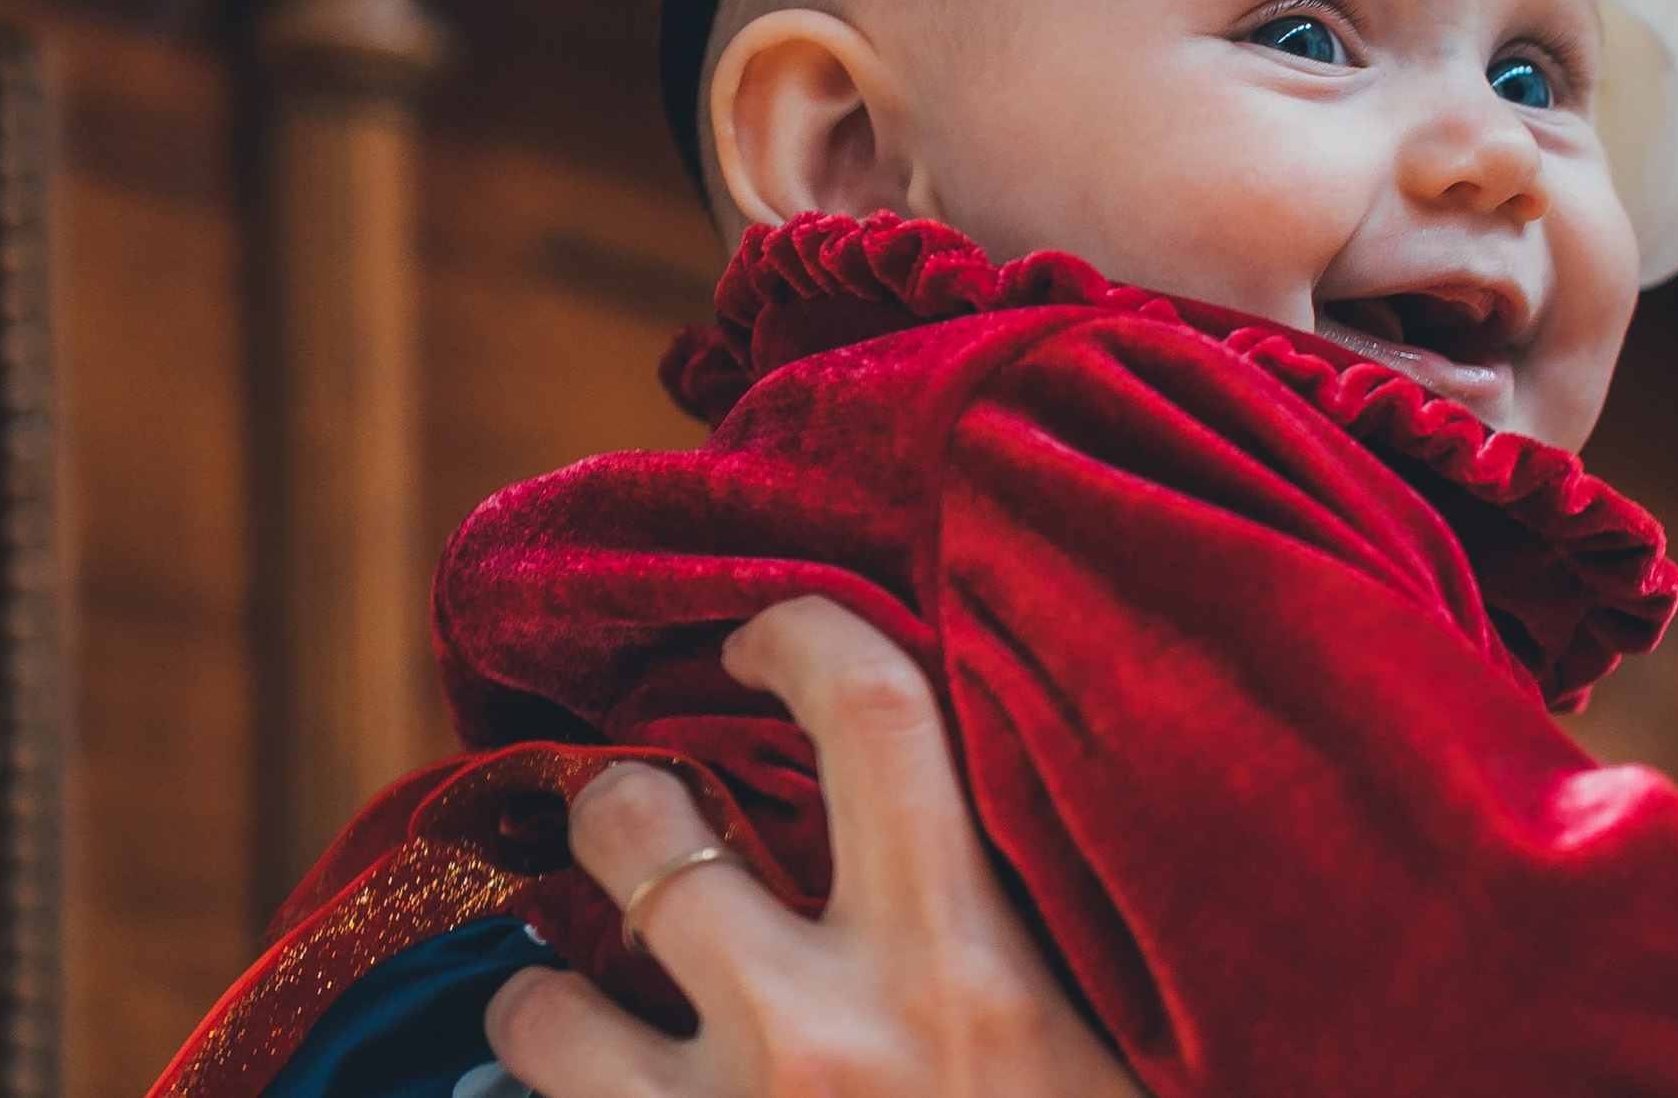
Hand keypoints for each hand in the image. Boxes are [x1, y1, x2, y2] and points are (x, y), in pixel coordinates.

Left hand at [482, 597, 1143, 1097]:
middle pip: (649, 832)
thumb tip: (990, 815)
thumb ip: (1063, 930)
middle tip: (647, 824)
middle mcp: (825, 1037)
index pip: (869, 709)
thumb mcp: (1134, 1045)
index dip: (794, 631)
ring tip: (585, 1008)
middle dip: (626, 808)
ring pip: (543, 1000)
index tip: (757, 633)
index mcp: (975, 962)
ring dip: (551, 992)